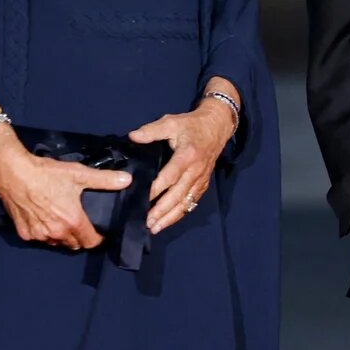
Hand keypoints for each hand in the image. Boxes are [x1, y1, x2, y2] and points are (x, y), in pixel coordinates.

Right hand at [0, 134, 133, 251]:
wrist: (12, 172)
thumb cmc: (46, 173)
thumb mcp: (78, 174)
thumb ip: (104, 180)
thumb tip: (127, 180)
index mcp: (72, 221)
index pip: (91, 242)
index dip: (98, 238)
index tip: (100, 230)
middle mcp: (56, 233)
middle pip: (74, 245)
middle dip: (80, 237)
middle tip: (82, 224)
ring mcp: (38, 235)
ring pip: (56, 243)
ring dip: (62, 237)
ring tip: (63, 221)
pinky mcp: (24, 233)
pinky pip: (39, 239)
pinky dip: (44, 233)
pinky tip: (44, 219)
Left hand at [131, 96, 237, 234]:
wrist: (216, 126)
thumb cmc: (191, 125)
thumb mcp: (171, 122)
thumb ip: (151, 130)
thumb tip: (133, 137)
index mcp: (187, 156)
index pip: (170, 176)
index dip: (156, 189)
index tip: (142, 199)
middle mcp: (195, 171)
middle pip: (178, 195)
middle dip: (162, 210)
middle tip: (147, 222)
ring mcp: (201, 179)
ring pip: (186, 202)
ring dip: (171, 217)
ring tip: (155, 227)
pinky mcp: (203, 184)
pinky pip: (192, 202)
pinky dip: (180, 213)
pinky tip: (168, 221)